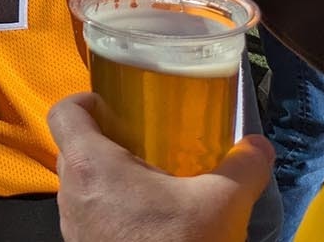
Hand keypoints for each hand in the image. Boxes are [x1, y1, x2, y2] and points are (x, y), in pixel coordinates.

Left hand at [49, 93, 272, 241]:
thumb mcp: (220, 204)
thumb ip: (243, 168)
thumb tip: (259, 146)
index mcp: (90, 164)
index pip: (64, 113)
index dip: (84, 100)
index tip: (113, 104)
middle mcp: (71, 190)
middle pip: (72, 147)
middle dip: (104, 138)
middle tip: (142, 141)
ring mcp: (72, 223)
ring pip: (79, 183)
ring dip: (107, 176)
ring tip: (148, 181)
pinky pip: (88, 213)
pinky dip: (109, 206)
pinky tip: (146, 217)